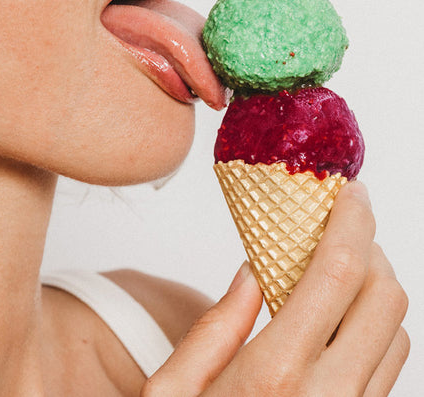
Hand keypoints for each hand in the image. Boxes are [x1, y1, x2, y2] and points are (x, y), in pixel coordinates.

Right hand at [142, 182, 409, 395]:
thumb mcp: (170, 390)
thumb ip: (214, 328)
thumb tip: (250, 271)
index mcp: (273, 372)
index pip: (335, 273)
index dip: (350, 222)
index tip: (349, 191)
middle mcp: (327, 396)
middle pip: (383, 297)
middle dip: (371, 246)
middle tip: (342, 225)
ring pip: (398, 334)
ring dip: (376, 288)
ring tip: (340, 268)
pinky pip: (390, 370)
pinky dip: (376, 329)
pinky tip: (340, 319)